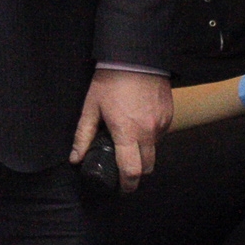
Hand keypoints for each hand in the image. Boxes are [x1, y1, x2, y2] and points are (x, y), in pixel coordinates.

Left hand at [70, 69, 171, 193]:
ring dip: (144, 152)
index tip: (121, 188)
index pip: (132, 171)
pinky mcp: (169, 114)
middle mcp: (148, 132)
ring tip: (130, 141)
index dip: (127, 185)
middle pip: (147, 167)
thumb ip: (83, 135)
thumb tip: (75, 158)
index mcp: (127, 133)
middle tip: (124, 168)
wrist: (135, 56)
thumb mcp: (91, 108)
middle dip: (136, 172)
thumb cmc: (110, 81)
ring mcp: (162, 123)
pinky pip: (161, 134)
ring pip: (155, 150)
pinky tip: (139, 124)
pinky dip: (152, 136)